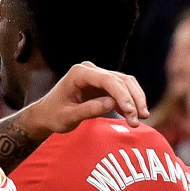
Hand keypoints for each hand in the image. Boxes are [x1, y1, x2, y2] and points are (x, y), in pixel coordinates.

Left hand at [27, 61, 148, 136]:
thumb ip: (88, 110)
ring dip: (136, 100)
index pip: (107, 80)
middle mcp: (90, 70)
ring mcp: (98, 75)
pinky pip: (123, 89)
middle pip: (120, 80)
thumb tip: (111, 103)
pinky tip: (136, 114)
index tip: (131, 111)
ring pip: (126, 83)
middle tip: (138, 120)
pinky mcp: (104, 84)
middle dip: (132, 100)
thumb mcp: (68, 117)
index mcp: (79, 73)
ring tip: (142, 118)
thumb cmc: (54, 115)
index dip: (122, 95)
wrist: (47, 114)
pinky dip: (131, 100)